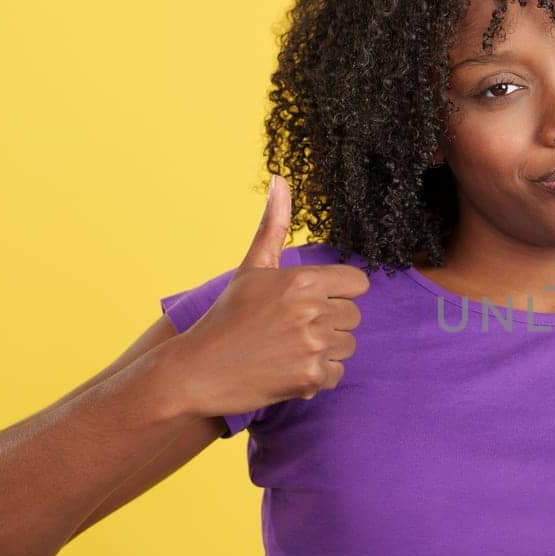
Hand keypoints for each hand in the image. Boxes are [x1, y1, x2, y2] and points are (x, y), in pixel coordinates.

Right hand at [180, 176, 371, 414]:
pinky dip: (318, 377)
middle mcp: (312, 310)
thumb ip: (274, 226)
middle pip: (354, 316)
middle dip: (330, 323)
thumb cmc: (226, 317)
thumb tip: (281, 178)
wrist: (197, 371)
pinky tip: (288, 369)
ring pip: (348, 346)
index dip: (337, 293)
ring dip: (325, 351)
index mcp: (302, 280)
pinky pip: (338, 374)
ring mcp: (312, 345)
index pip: (357, 283)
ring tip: (288, 349)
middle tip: (292, 329)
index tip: (311, 302)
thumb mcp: (252, 267)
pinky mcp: (311, 377)